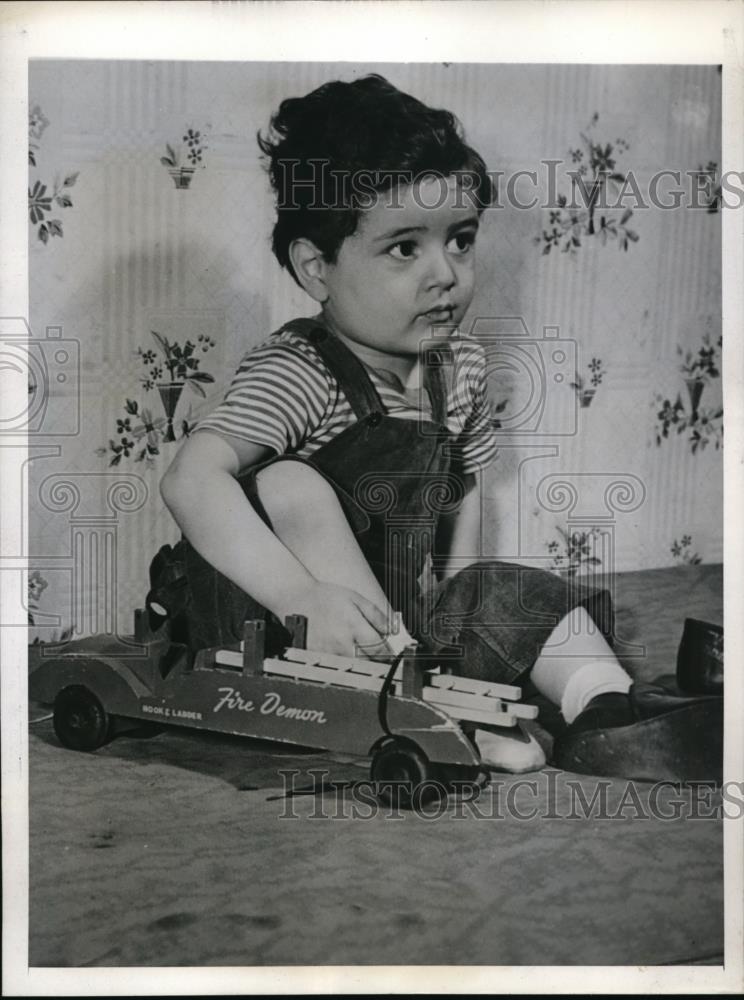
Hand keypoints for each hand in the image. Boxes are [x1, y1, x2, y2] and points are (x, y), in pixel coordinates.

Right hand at [280, 581, 394, 659]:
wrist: (297, 599)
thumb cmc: (326, 597)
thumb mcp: (356, 599)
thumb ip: (376, 616)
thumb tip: (391, 631)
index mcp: (353, 626)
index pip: (379, 650)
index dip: (390, 654)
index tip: (394, 654)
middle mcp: (341, 643)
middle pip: (368, 662)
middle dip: (377, 660)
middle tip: (381, 656)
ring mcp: (329, 653)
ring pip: (353, 667)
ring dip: (361, 663)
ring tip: (360, 653)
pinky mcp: (317, 658)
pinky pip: (337, 666)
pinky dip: (344, 662)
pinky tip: (343, 653)